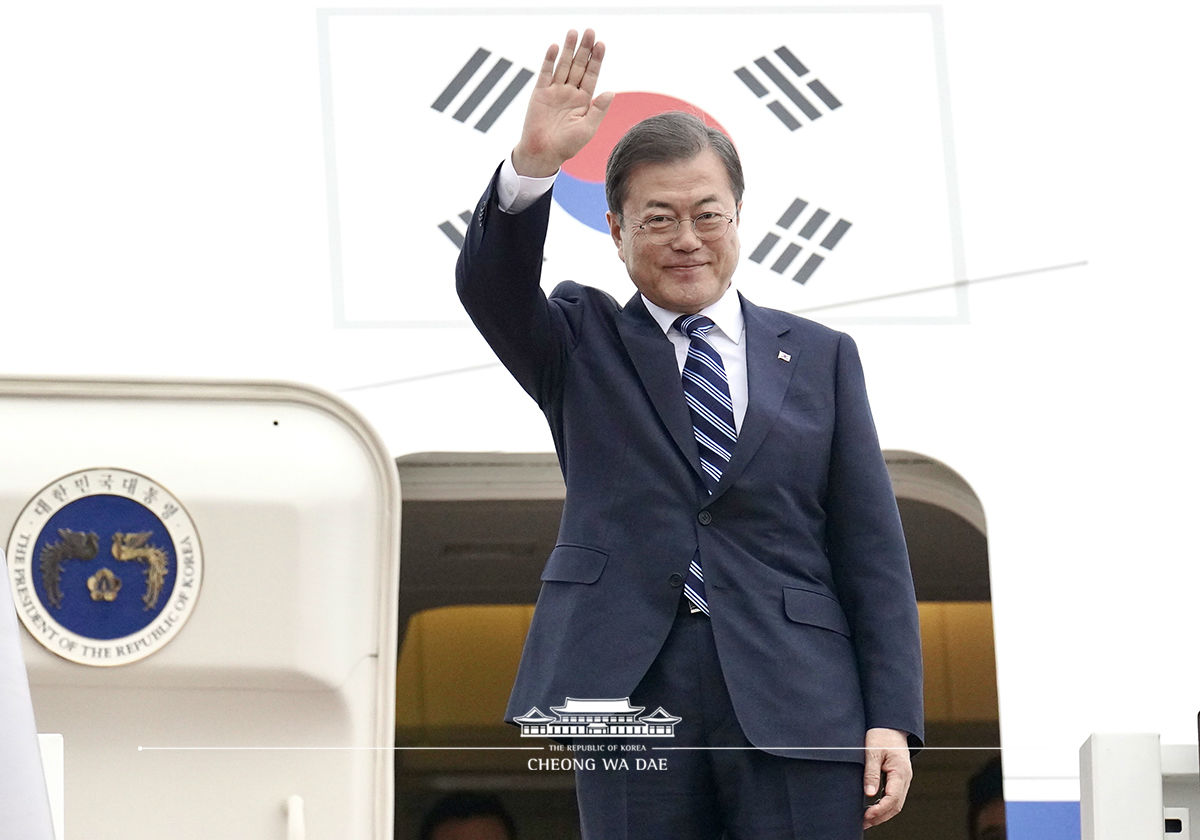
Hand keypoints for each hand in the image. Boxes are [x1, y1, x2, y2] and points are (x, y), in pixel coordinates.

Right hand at [512, 28, 613, 177]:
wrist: (543, 153)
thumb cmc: (567, 146)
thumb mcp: (587, 128)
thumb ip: (598, 110)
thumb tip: (611, 91)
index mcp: (583, 100)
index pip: (591, 75)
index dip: (596, 60)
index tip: (601, 45)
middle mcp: (570, 93)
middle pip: (579, 66)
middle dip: (584, 49)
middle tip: (590, 32)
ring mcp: (554, 91)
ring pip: (563, 65)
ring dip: (568, 49)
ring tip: (574, 32)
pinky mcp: (540, 93)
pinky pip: (545, 73)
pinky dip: (549, 60)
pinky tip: (555, 47)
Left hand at [862, 727, 912, 828]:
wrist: (890, 725)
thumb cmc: (881, 735)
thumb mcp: (872, 752)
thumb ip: (871, 773)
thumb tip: (869, 794)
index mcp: (900, 772)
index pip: (893, 798)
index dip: (880, 810)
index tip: (866, 816)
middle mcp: (905, 778)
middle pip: (896, 805)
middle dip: (880, 816)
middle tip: (863, 822)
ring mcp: (903, 779)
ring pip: (896, 803)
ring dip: (882, 813)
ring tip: (865, 820)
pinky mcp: (898, 779)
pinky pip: (894, 797)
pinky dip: (884, 806)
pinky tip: (872, 809)